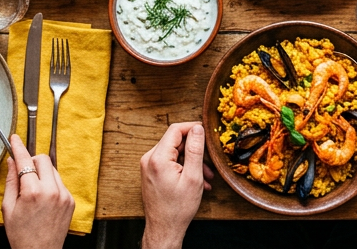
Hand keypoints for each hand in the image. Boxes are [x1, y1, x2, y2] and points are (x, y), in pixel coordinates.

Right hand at [3, 134, 75, 248]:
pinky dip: (50, 184)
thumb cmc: (21, 234)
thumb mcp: (8, 208)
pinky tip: (43, 199)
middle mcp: (51, 190)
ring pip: (53, 170)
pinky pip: (60, 182)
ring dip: (42, 173)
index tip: (15, 138)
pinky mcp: (71, 200)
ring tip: (33, 190)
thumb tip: (12, 161)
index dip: (19, 147)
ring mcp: (64, 195)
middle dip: (32, 161)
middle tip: (24, 172)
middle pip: (43, 159)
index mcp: (33, 192)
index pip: (26, 161)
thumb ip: (10, 181)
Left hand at [140, 122, 211, 248]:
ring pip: (174, 152)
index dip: (193, 127)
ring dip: (191, 160)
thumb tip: (198, 129)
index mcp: (157, 158)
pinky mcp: (150, 173)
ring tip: (206, 176)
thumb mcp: (193, 177)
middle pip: (175, 141)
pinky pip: (169, 162)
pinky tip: (195, 180)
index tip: (206, 132)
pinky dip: (183, 167)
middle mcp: (149, 159)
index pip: (175, 130)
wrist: (164, 229)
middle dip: (194, 149)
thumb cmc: (177, 208)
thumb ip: (195, 150)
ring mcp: (148, 166)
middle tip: (209, 161)